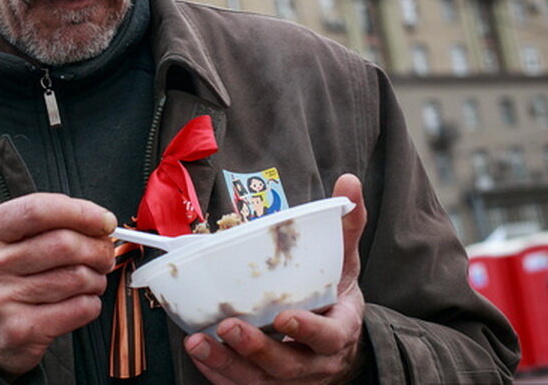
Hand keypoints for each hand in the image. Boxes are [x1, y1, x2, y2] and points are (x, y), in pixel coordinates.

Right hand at [0, 192, 116, 376]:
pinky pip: (79, 308)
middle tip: (104, 255)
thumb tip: (100, 222)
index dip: (80, 212)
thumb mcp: (5, 244)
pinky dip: (91, 303)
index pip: (37, 210)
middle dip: (97, 248)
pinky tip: (80, 302)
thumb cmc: (4, 282)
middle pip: (63, 243)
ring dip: (96, 278)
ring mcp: (1, 299)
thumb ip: (46, 226)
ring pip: (76, 277)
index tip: (105, 221)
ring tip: (90, 281)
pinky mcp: (20, 330)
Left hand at [184, 174, 368, 383]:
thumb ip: (347, 224)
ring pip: (260, 381)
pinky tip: (199, 354)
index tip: (285, 316)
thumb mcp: (346, 261)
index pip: (329, 337)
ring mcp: (293, 380)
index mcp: (339, 331)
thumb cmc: (336, 295)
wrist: (339, 340)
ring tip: (198, 343)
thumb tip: (349, 183)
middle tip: (228, 326)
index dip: (308, 331)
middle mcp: (316, 363)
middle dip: (257, 348)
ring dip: (228, 363)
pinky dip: (219, 374)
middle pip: (288, 365)